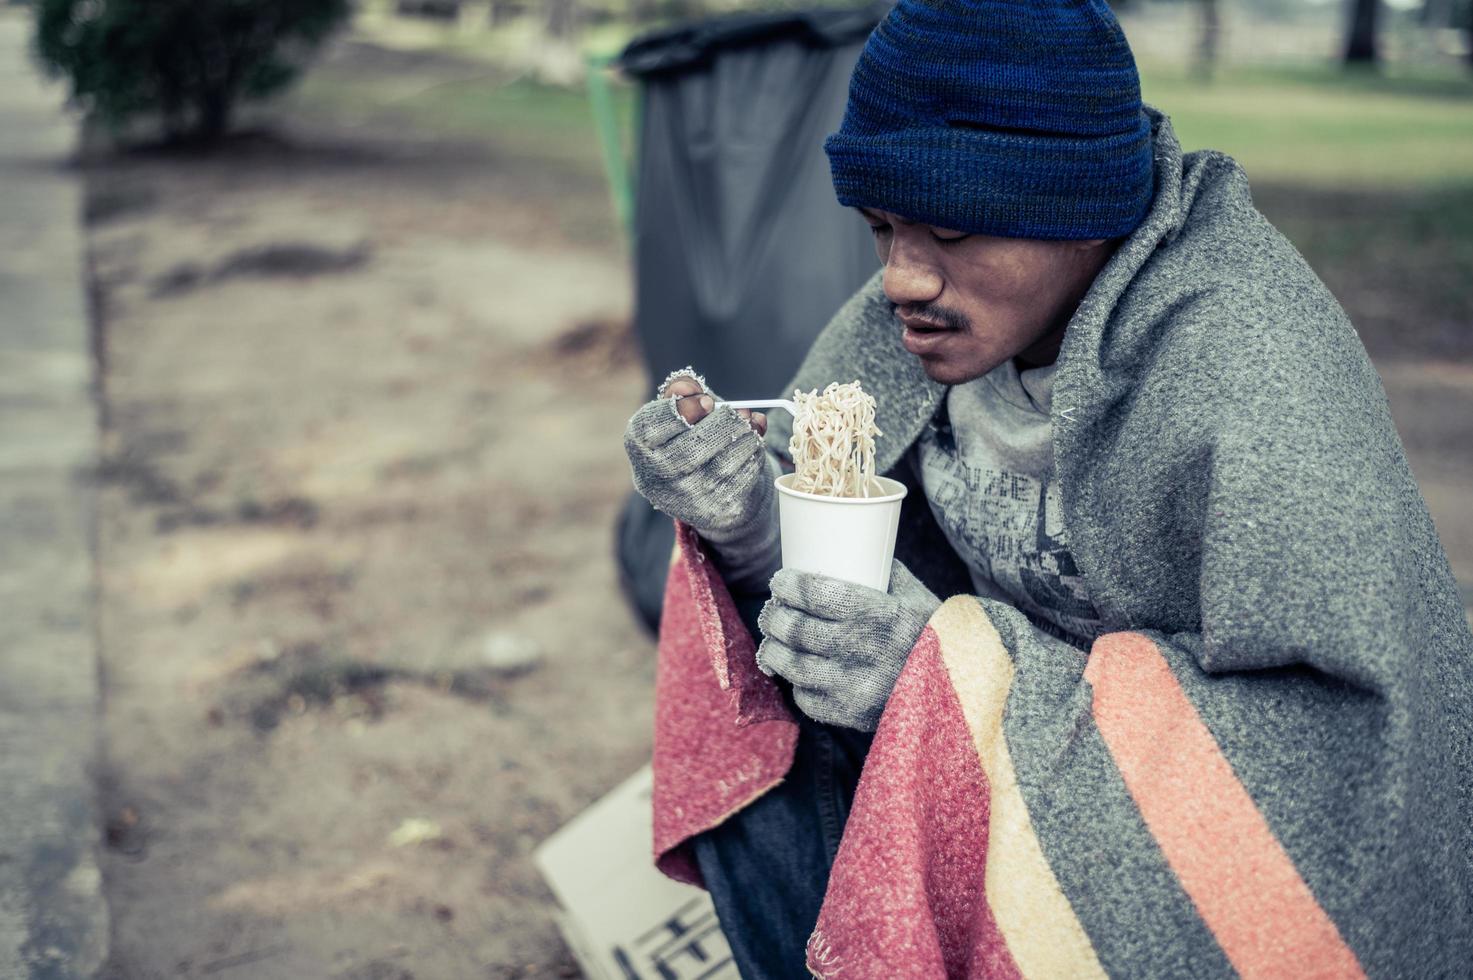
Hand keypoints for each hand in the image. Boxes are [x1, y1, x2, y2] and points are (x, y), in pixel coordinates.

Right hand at [624, 368, 780, 586]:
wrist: (716, 492)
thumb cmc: (695, 439)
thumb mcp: (684, 411)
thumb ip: (682, 391)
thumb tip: (686, 386)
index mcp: (640, 448)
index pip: (648, 429)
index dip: (682, 410)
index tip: (708, 401)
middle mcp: (657, 479)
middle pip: (689, 450)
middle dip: (723, 424)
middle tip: (740, 412)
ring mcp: (687, 500)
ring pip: (722, 464)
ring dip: (744, 436)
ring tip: (749, 423)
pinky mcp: (718, 511)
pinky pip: (742, 477)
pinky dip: (753, 454)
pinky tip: (752, 444)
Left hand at [757, 561, 940, 730]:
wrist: (964, 690)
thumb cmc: (936, 634)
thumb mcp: (915, 595)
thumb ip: (881, 573)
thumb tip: (845, 551)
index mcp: (880, 614)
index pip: (817, 594)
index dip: (790, 585)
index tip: (781, 580)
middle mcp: (864, 651)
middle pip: (797, 629)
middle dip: (776, 615)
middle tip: (773, 608)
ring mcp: (855, 687)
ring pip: (793, 665)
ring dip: (775, 648)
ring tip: (773, 638)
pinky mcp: (851, 716)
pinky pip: (806, 698)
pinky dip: (796, 683)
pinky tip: (797, 671)